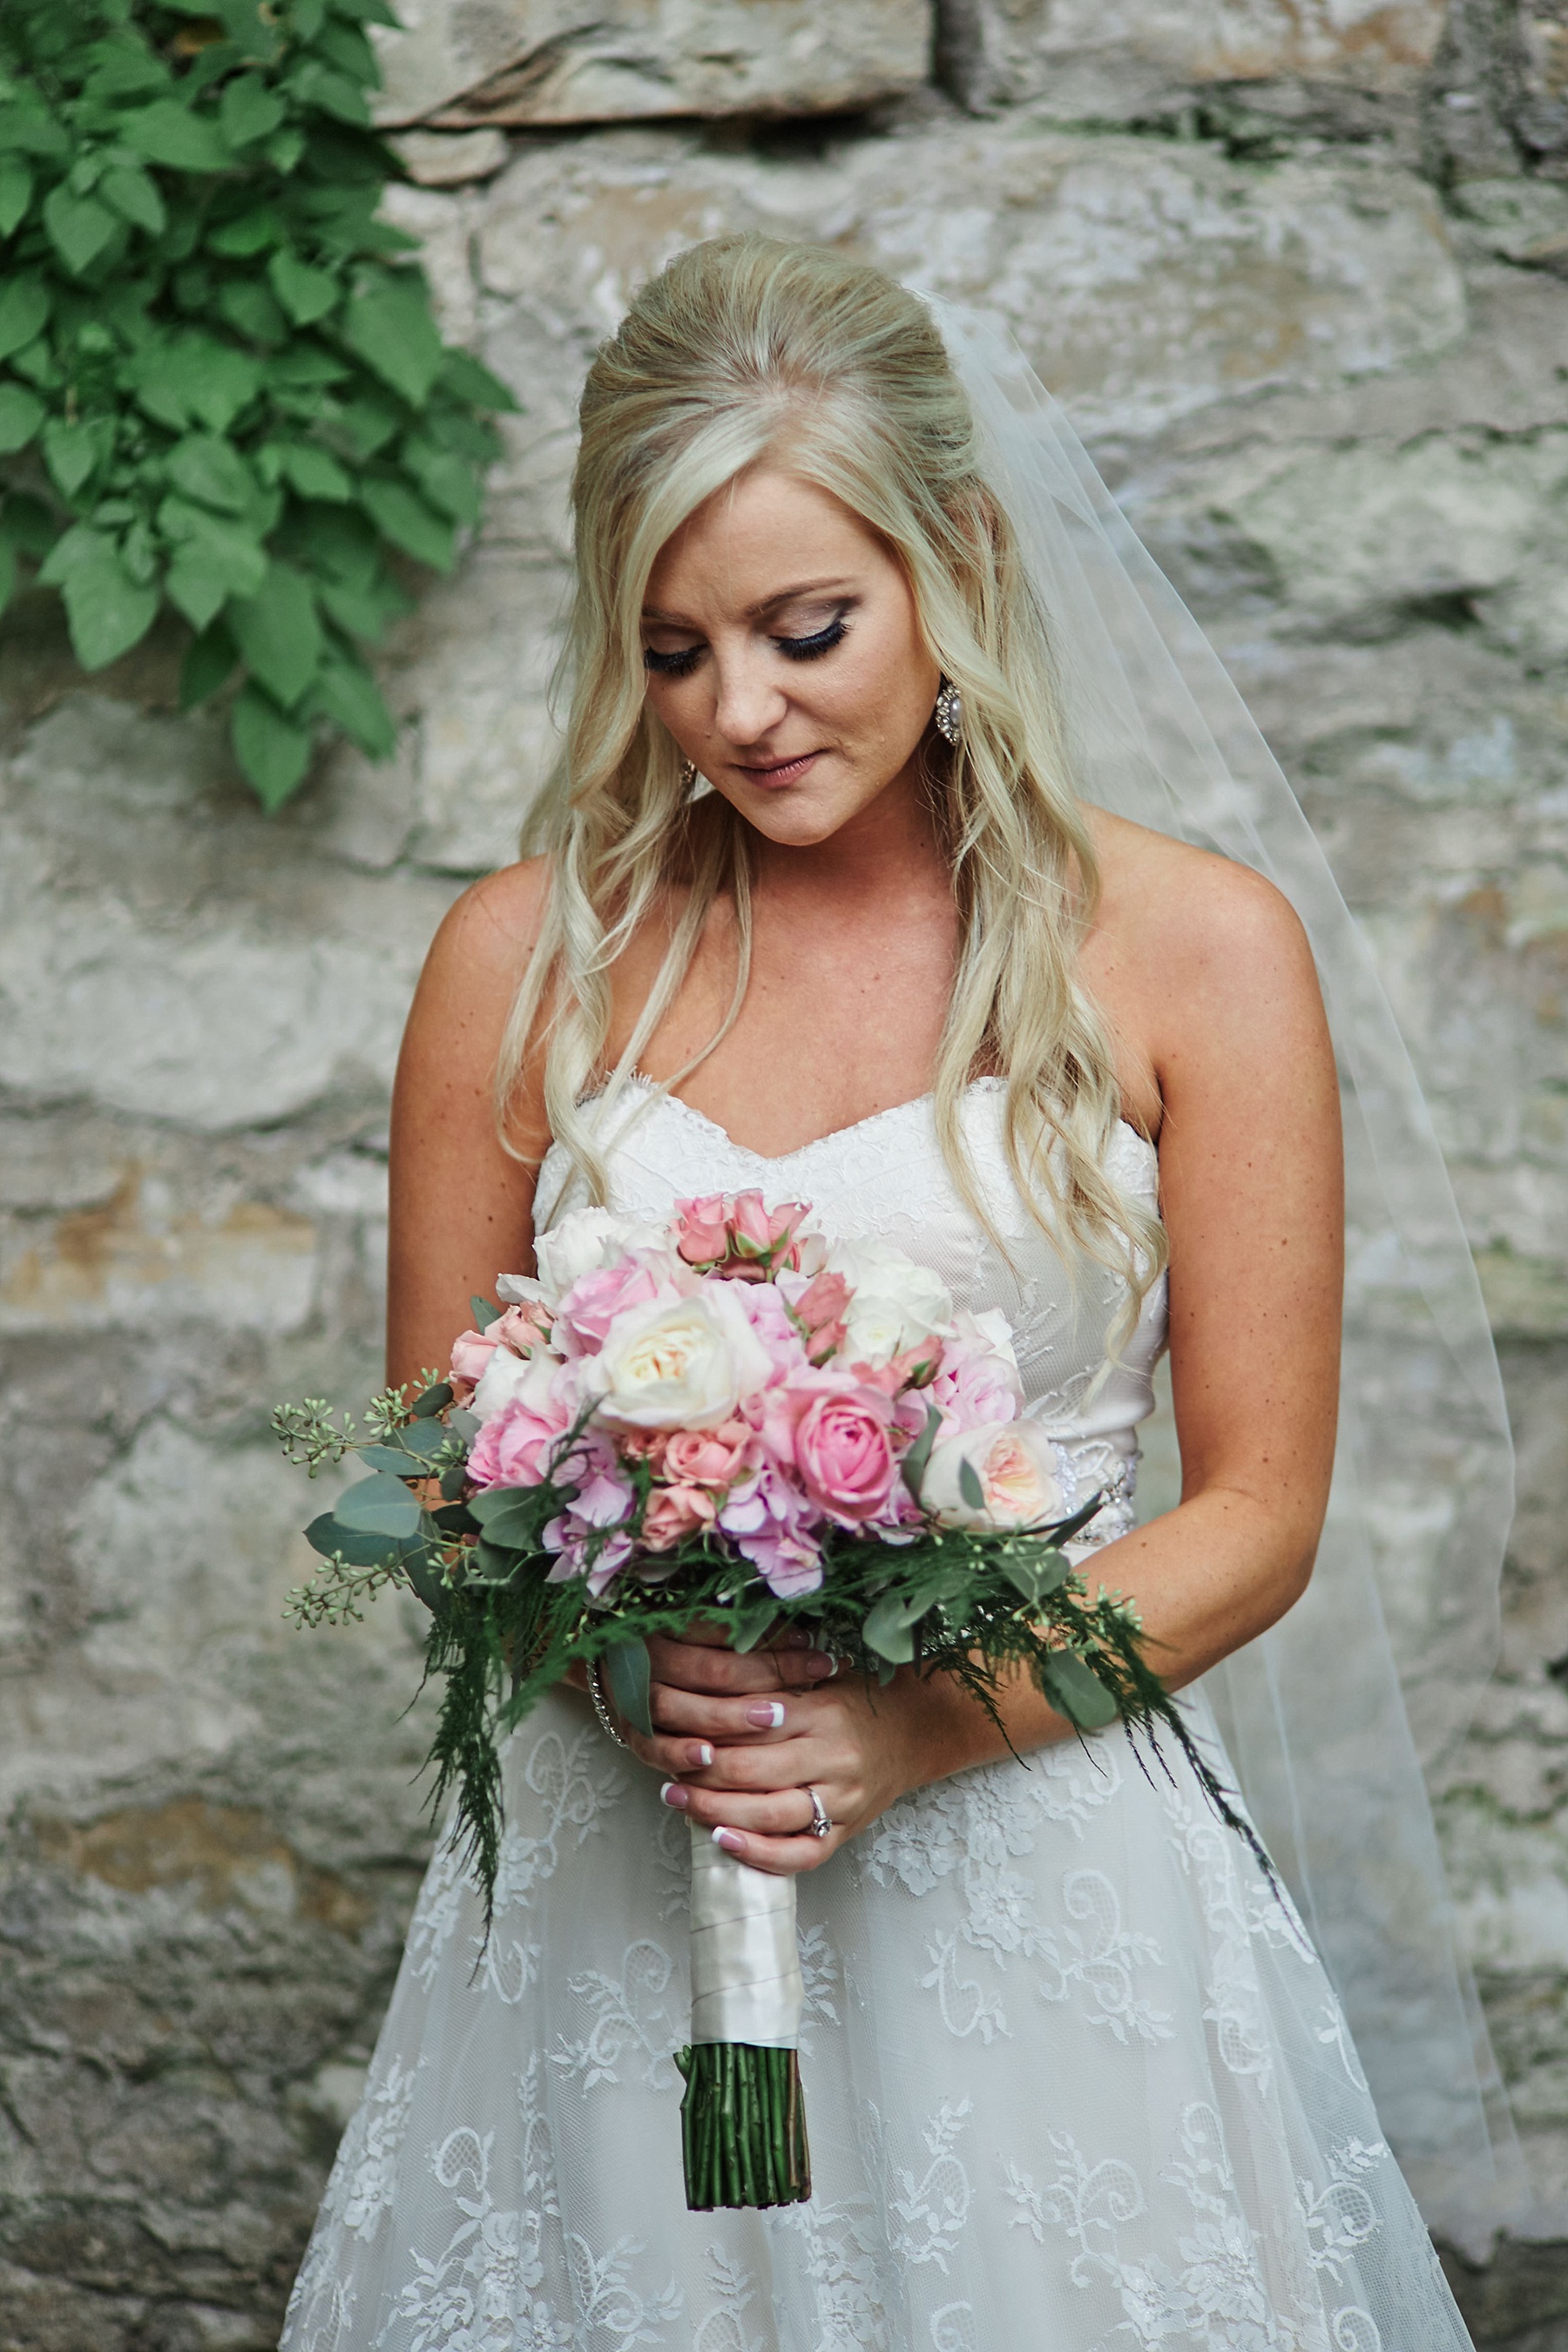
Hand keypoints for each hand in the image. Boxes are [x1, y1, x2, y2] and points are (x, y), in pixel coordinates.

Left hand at [618, 1624, 925, 1875]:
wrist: (916, 1732)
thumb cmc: (856, 1701)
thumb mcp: (818, 1679)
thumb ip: (770, 1682)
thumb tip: (703, 1684)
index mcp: (823, 1711)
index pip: (754, 1724)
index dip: (710, 1730)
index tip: (675, 1732)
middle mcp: (835, 1756)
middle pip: (755, 1772)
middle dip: (704, 1776)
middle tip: (669, 1773)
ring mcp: (844, 1799)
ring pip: (773, 1816)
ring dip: (719, 1813)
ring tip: (682, 1803)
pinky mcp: (848, 1831)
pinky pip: (802, 1854)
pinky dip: (761, 1853)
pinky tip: (725, 1841)